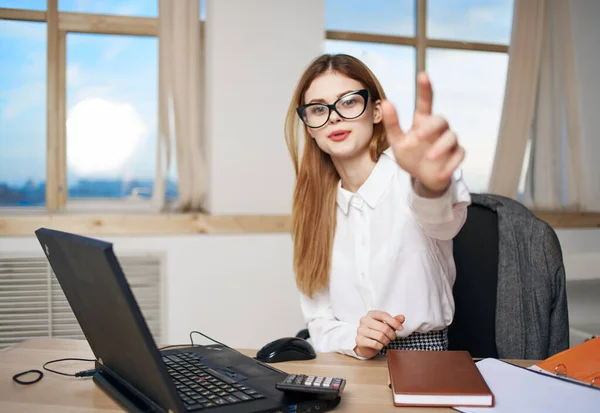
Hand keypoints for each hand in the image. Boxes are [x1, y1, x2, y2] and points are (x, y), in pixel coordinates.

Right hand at [354, 311, 404, 358]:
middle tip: (393, 338)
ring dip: (386, 341)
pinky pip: (375, 344)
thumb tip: (402, 317)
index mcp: (371, 314)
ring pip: (380, 336)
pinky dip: (380, 346)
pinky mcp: (359, 340)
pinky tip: (380, 345)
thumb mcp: (386, 325)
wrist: (365, 345)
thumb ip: (394, 321)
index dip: (394, 322)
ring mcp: (360, 330)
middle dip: (391, 334)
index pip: (383, 315)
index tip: (401, 328)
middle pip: (383, 327)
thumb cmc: (376, 333)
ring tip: (386, 341)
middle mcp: (364, 320)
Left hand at [381, 72, 464, 194]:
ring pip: (451, 137)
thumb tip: (386, 102)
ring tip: (429, 157)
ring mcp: (449, 141)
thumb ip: (392, 124)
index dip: (425, 89)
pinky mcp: (456, 155)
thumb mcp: (397, 141)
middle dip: (431, 127)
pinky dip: (451, 163)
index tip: (422, 75)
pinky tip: (441, 172)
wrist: (422, 177)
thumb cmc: (410, 155)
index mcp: (423, 121)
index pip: (425, 102)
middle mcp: (438, 128)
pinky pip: (459, 155)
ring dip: (441, 147)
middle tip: (418, 136)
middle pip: (440, 119)